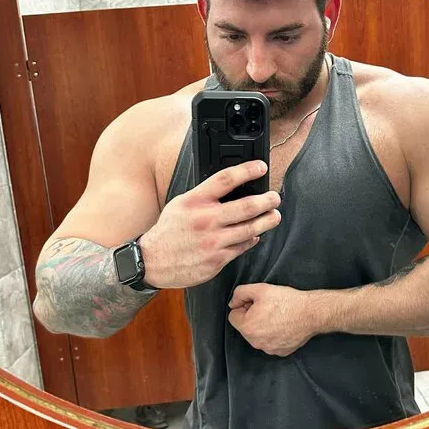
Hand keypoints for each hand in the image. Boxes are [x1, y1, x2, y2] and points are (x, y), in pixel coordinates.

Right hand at [139, 161, 280, 288]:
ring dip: (266, 221)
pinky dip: (251, 239)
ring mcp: (212, 241)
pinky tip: (255, 235)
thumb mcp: (181, 204)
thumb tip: (233, 187)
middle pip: (245, 206)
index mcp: (195, 201)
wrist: (153, 261)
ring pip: (249, 229)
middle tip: (275, 198)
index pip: (226, 180)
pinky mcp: (217, 260)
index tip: (261, 168)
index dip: (247, 171)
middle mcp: (205, 220)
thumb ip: (205, 196)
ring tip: (274, 216)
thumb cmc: (170, 231)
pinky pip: (242, 247)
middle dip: (266, 201)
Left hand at [227, 283, 319, 356]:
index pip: (233, 316)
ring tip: (277, 316)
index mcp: (247, 327)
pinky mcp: (280, 352)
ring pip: (258, 336)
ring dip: (262, 327)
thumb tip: (233, 303)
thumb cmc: (287, 301)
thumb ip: (240, 293)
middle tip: (268, 308)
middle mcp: (255, 342)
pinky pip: (270, 343)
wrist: (311, 313)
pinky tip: (283, 326)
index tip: (256, 303)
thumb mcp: (260, 289)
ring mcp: (268, 349)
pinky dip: (274, 335)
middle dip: (252, 318)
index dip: (244, 306)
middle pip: (245, 327)